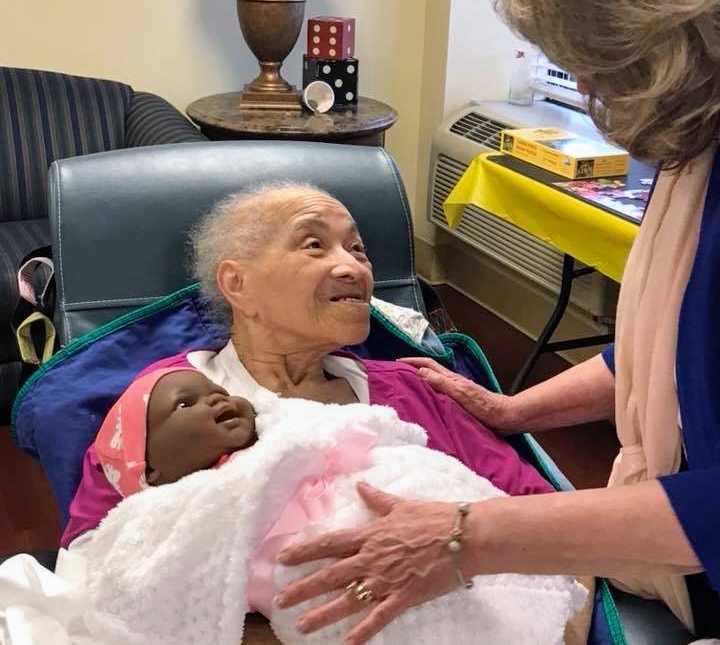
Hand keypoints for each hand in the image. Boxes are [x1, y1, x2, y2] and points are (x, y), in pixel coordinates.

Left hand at [275, 482, 462, 644]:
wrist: (464, 536)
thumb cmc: (434, 517)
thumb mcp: (402, 505)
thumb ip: (377, 499)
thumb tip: (361, 486)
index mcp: (371, 534)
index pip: (329, 543)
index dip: (304, 551)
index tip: (283, 558)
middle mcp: (372, 558)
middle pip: (330, 575)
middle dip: (303, 588)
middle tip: (280, 600)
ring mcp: (386, 579)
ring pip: (348, 599)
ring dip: (323, 613)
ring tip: (301, 625)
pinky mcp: (404, 596)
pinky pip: (379, 617)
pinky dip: (362, 631)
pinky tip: (346, 643)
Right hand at [398, 357, 518, 432]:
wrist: (503, 417)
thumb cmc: (484, 406)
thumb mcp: (461, 393)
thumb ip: (441, 382)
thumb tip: (420, 371)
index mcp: (451, 378)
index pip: (427, 364)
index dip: (412, 361)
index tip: (396, 363)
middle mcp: (451, 383)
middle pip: (428, 371)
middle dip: (412, 369)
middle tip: (396, 375)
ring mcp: (455, 393)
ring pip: (432, 383)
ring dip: (418, 382)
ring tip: (405, 388)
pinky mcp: (459, 403)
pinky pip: (438, 395)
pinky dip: (427, 395)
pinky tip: (424, 403)